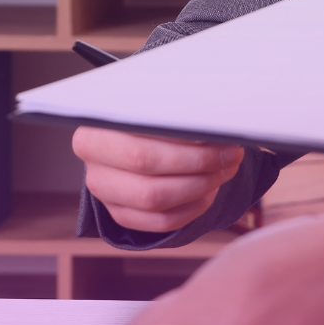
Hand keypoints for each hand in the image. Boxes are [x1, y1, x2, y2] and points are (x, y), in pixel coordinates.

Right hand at [74, 125, 245, 231]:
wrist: (136, 135)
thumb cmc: (153, 115)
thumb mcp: (158, 103)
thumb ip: (179, 109)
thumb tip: (217, 122)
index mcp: (96, 126)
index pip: (139, 134)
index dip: (183, 140)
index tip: (218, 136)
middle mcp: (93, 161)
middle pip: (146, 165)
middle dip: (197, 162)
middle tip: (230, 155)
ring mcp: (104, 192)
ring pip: (154, 199)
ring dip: (199, 186)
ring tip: (224, 170)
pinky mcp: (121, 214)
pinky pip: (161, 221)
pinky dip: (192, 208)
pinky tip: (209, 190)